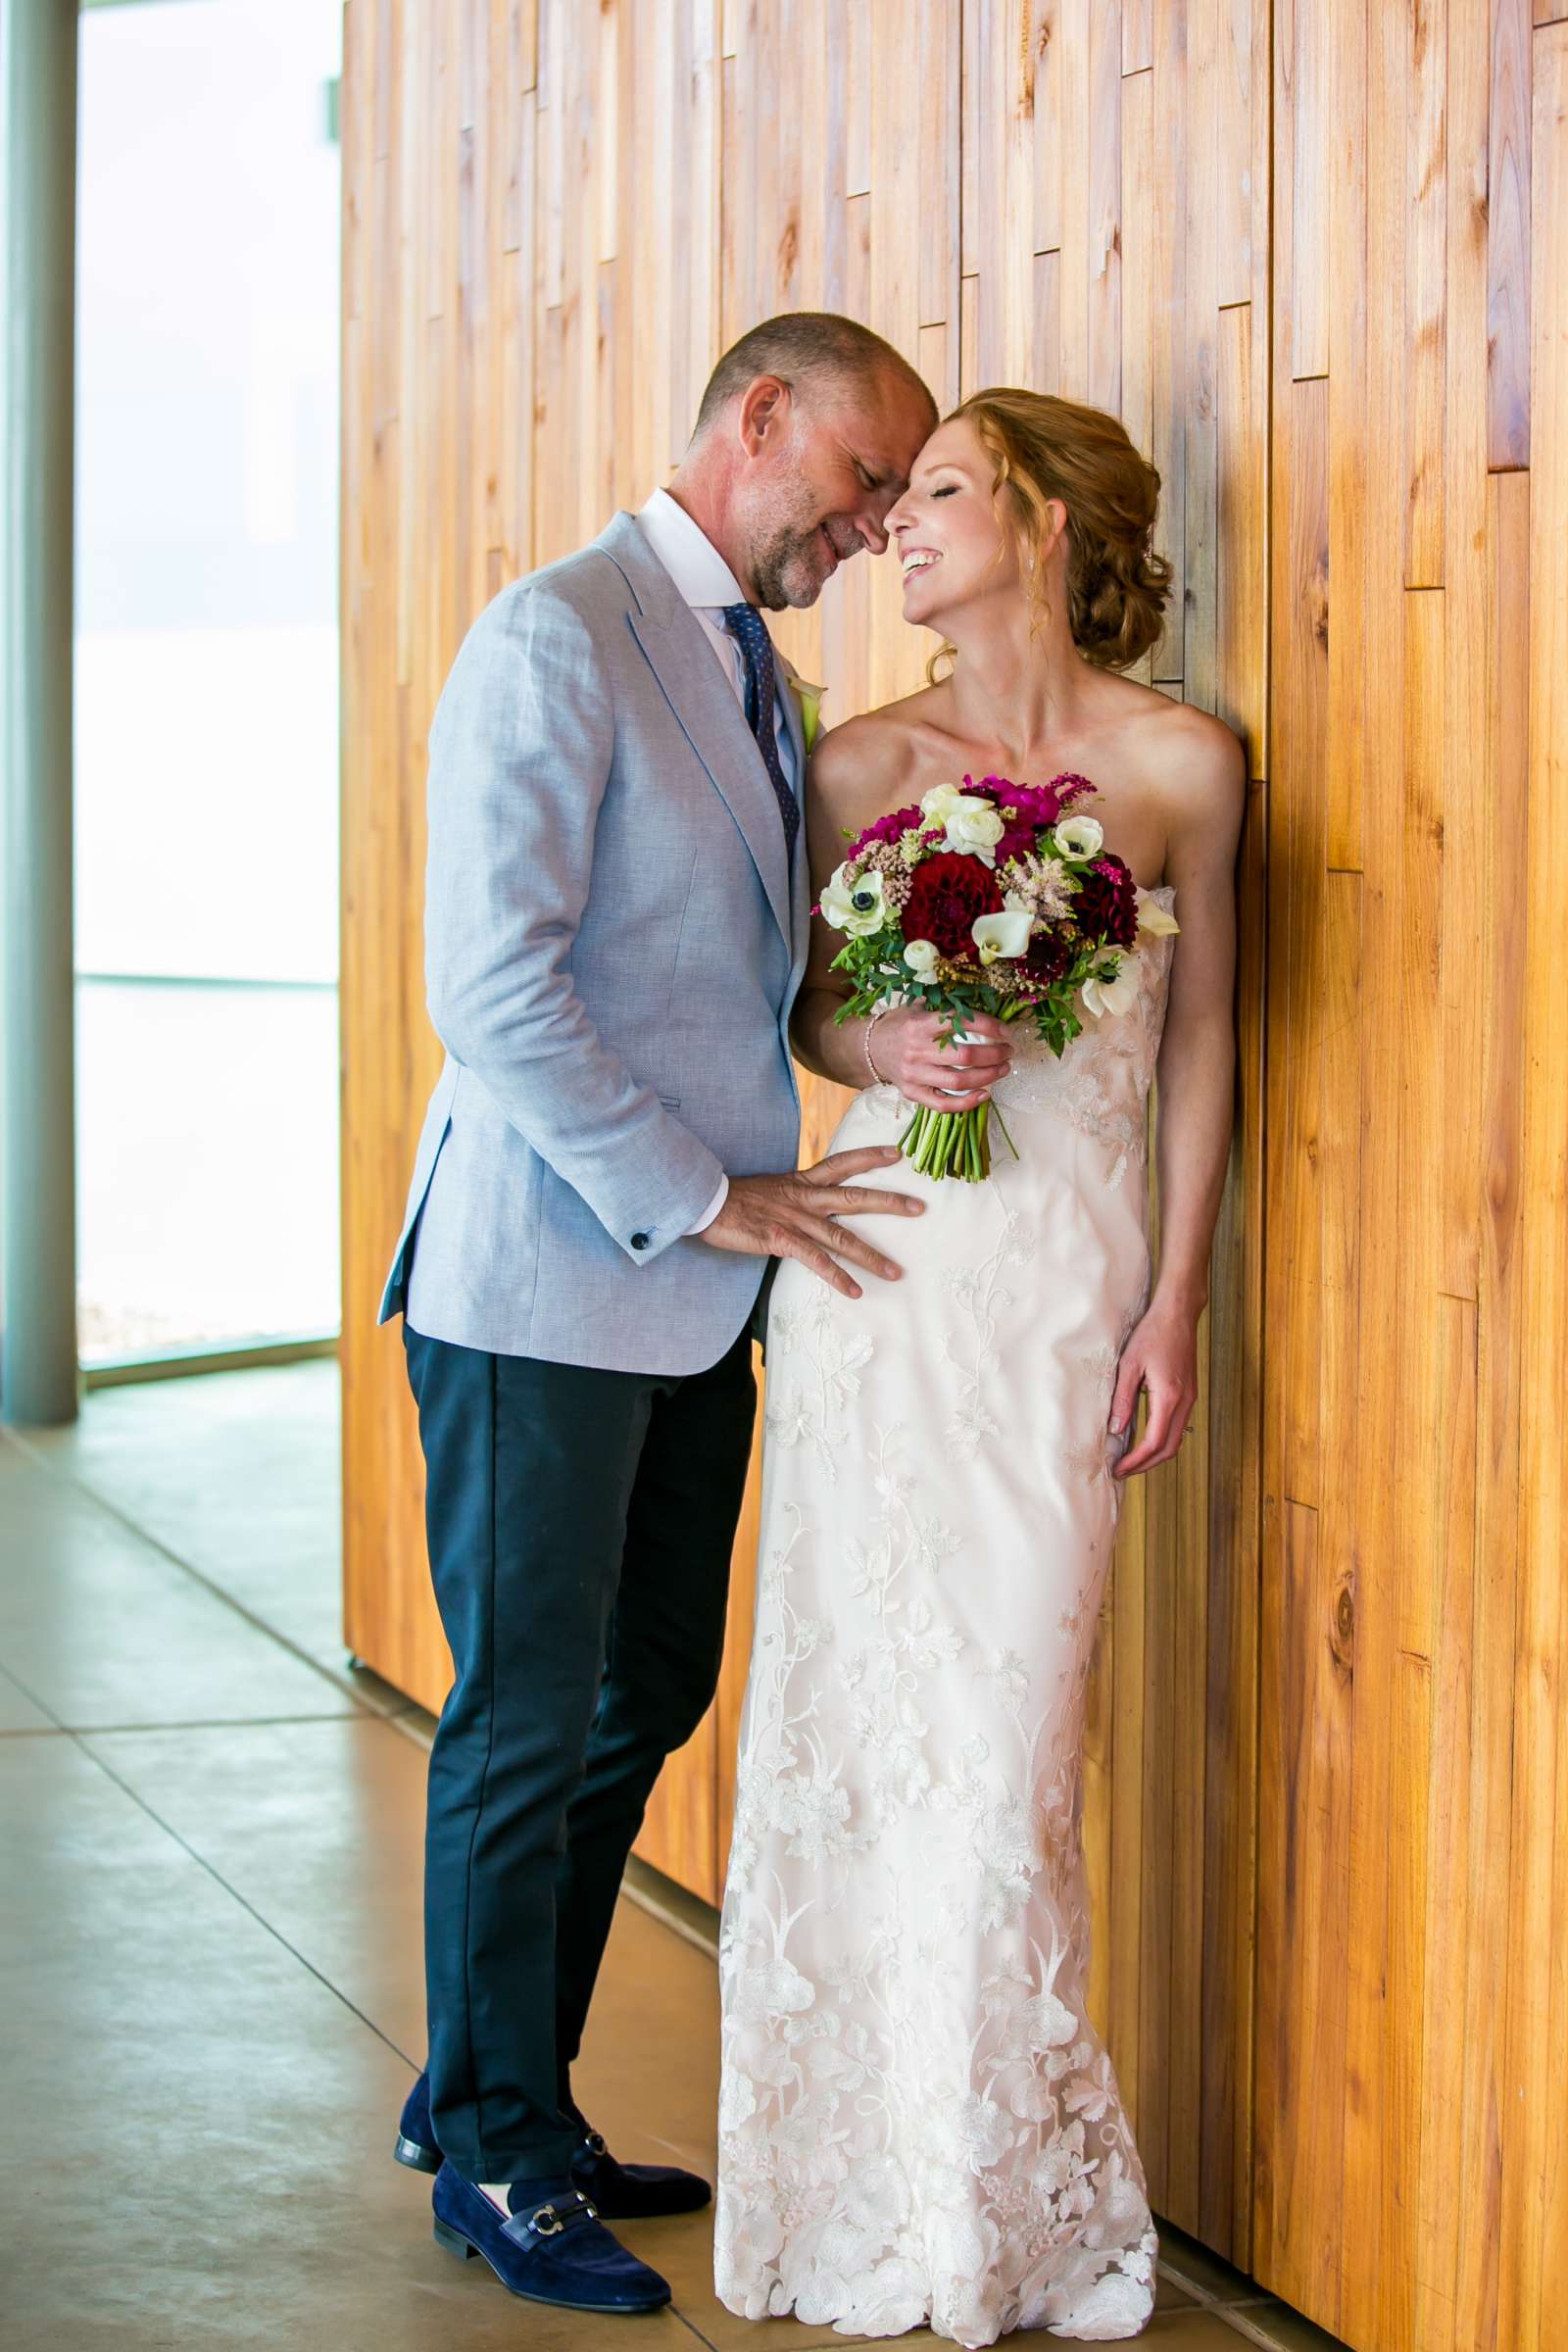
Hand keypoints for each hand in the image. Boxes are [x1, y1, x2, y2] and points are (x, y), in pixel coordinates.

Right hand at [698, 1146, 924, 1299]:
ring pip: (842, 1237)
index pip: (843, 1163)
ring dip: (871, 1256)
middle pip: (855, 1197)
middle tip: (920, 1207)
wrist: (704, 1203)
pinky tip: (855, 1291)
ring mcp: (795, 1219)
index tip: (897, 1152)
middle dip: (890, 1202)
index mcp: (801, 1181)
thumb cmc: (735, 1200)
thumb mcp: (771, 1190)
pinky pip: (816, 1261)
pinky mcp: (782, 1240)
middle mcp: (804, 1197)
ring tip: (896, 1272)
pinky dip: (837, 1277)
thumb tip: (813, 1204)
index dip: (870, 1156)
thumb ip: (795, 1196)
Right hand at [865, 1008, 1013, 1110]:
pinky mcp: (913, 1094)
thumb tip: (984, 1007)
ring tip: (1003, 1069)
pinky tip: (985, 1094)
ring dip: (988, 1076)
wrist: (871, 1048)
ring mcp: (914, 1075)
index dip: (988, 1026)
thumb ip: (946, 1007)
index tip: (1005, 1031)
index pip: (960, 1022)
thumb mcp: (918, 1007)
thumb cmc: (902, 1026)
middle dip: (994, 1054)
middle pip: (965, 1056)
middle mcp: (916, 1051)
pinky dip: (968, 1103)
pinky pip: (944, 1105)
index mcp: (919, 1025)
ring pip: (959, 1082)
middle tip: (1008, 1051)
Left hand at [1109, 1296, 1199, 1475]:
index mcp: (1169, 1397)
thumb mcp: (1129, 1364)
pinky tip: (1144, 1436)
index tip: (1118, 1469)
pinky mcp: (1189, 1392)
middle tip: (1124, 1471)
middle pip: (1169, 1448)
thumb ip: (1122, 1399)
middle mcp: (1184, 1402)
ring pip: (1176, 1438)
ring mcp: (1190, 1398)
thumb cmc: (1153, 1333)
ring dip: (1155, 1453)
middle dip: (1146, 1465)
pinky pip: (1178, 1424)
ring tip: (1132, 1459)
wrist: (1178, 1313)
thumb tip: (1115, 1428)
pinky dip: (1162, 1438)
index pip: (1154, 1442)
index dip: (1136, 1461)